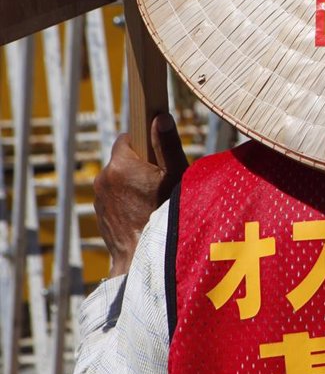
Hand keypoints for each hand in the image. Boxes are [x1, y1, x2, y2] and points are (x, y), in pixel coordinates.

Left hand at [93, 113, 187, 276]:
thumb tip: (161, 116)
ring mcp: (99, 198)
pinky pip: (115, 198)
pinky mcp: (100, 214)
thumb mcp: (175, 175)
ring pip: (118, 181)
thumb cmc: (164, 214)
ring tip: (153, 200)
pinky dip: (127, 201)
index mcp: (120, 164)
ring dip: (133, 185)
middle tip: (161, 182)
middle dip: (140, 166)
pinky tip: (144, 213)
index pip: (127, 138)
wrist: (143, 257)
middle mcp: (103, 178)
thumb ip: (167, 144)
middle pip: (123, 161)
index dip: (144, 143)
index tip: (158, 156)